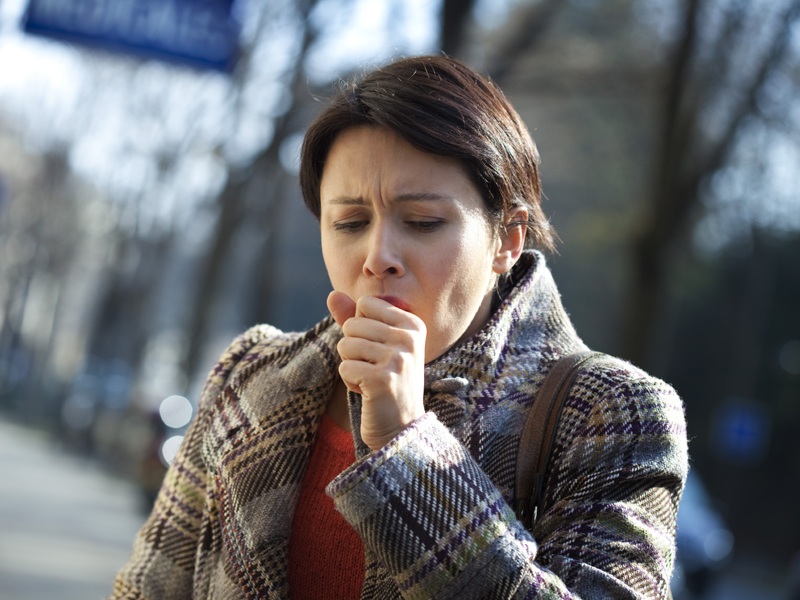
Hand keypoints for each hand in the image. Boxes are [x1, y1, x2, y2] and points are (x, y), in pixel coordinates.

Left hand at [327, 290, 426, 449]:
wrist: (402, 427)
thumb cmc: (387, 381)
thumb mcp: (375, 345)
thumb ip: (355, 318)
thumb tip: (332, 294)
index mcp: (413, 323)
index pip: (365, 304)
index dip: (361, 327)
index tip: (379, 349)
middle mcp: (409, 338)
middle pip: (353, 324)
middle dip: (353, 348)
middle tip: (374, 368)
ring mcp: (398, 358)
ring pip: (345, 345)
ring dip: (351, 365)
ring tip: (371, 379)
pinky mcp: (382, 380)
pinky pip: (344, 367)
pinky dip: (350, 382)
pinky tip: (368, 392)